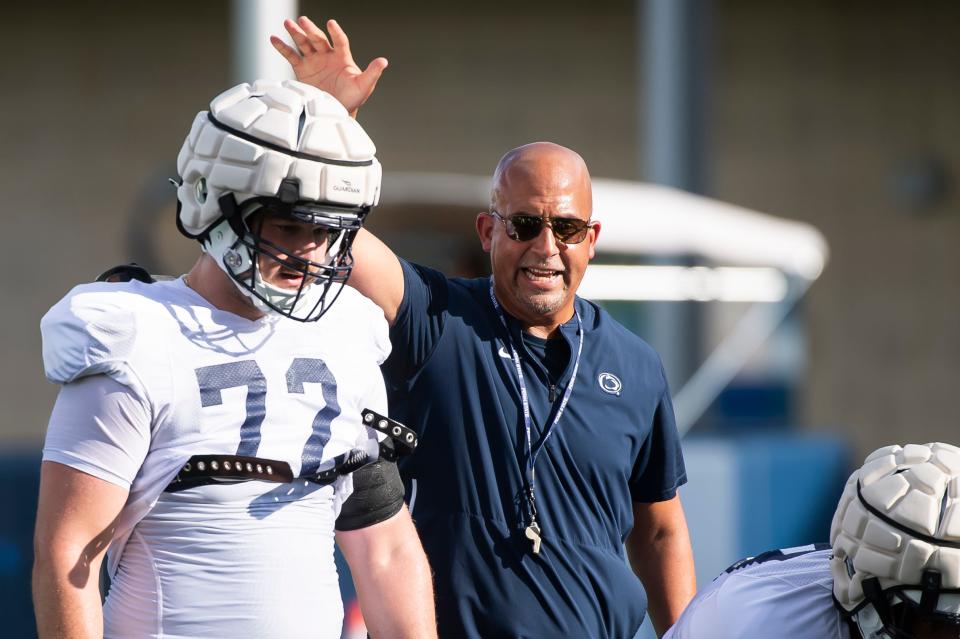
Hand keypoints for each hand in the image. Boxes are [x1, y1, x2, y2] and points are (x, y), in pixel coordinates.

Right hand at [271, 17, 387, 117]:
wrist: (336, 111)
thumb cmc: (353, 99)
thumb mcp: (364, 86)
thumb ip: (372, 72)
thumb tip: (384, 61)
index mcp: (342, 57)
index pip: (340, 41)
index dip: (336, 32)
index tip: (331, 24)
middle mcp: (327, 56)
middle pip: (318, 39)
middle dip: (311, 30)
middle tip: (303, 21)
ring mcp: (314, 61)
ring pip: (304, 43)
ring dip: (296, 33)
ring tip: (287, 23)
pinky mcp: (302, 69)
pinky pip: (291, 55)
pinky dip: (282, 47)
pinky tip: (274, 39)